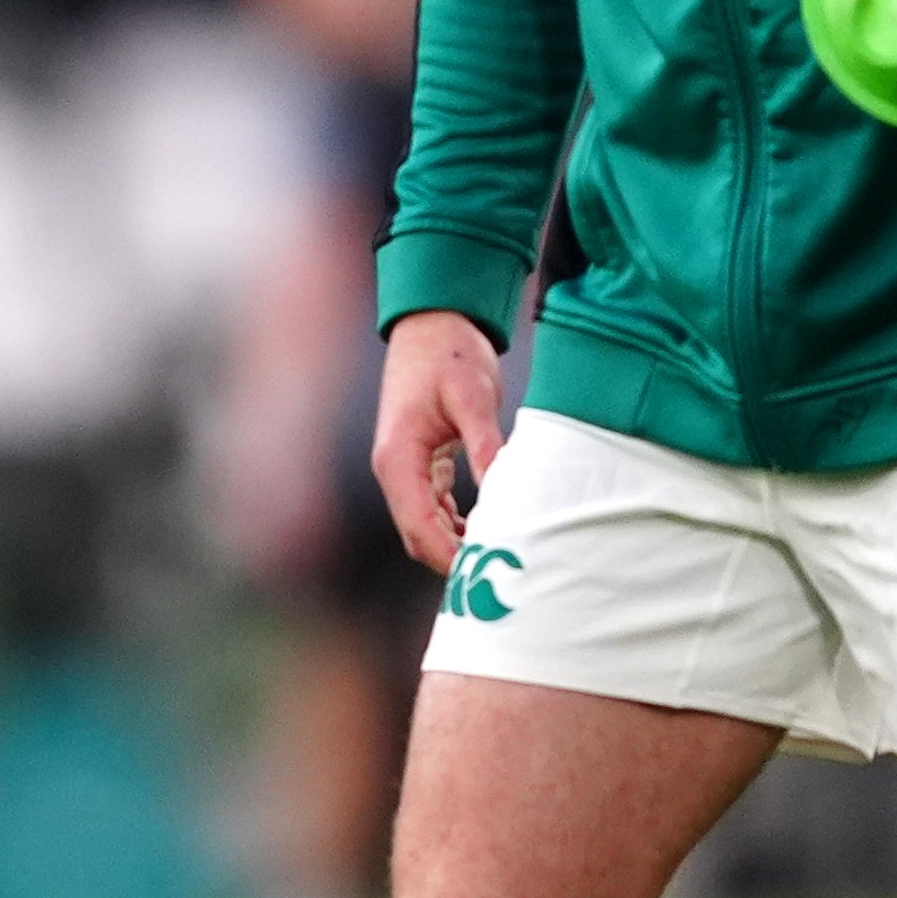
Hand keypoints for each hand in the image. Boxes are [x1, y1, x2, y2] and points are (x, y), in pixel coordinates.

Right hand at [370, 309, 508, 574]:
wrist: (432, 322)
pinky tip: (489, 530)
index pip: (419, 526)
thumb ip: (486, 444)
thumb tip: (503, 492)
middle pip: (417, 536)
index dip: (450, 556)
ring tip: (500, 558)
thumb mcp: (473, 396)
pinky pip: (433, 510)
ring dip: (456, 546)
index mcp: (397, 458)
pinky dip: (456, 527)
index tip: (488, 574)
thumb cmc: (449, 353)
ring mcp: (403, 469)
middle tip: (501, 575)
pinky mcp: (420, 464)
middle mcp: (393, 470)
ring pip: (424, 527)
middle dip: (454, 560)